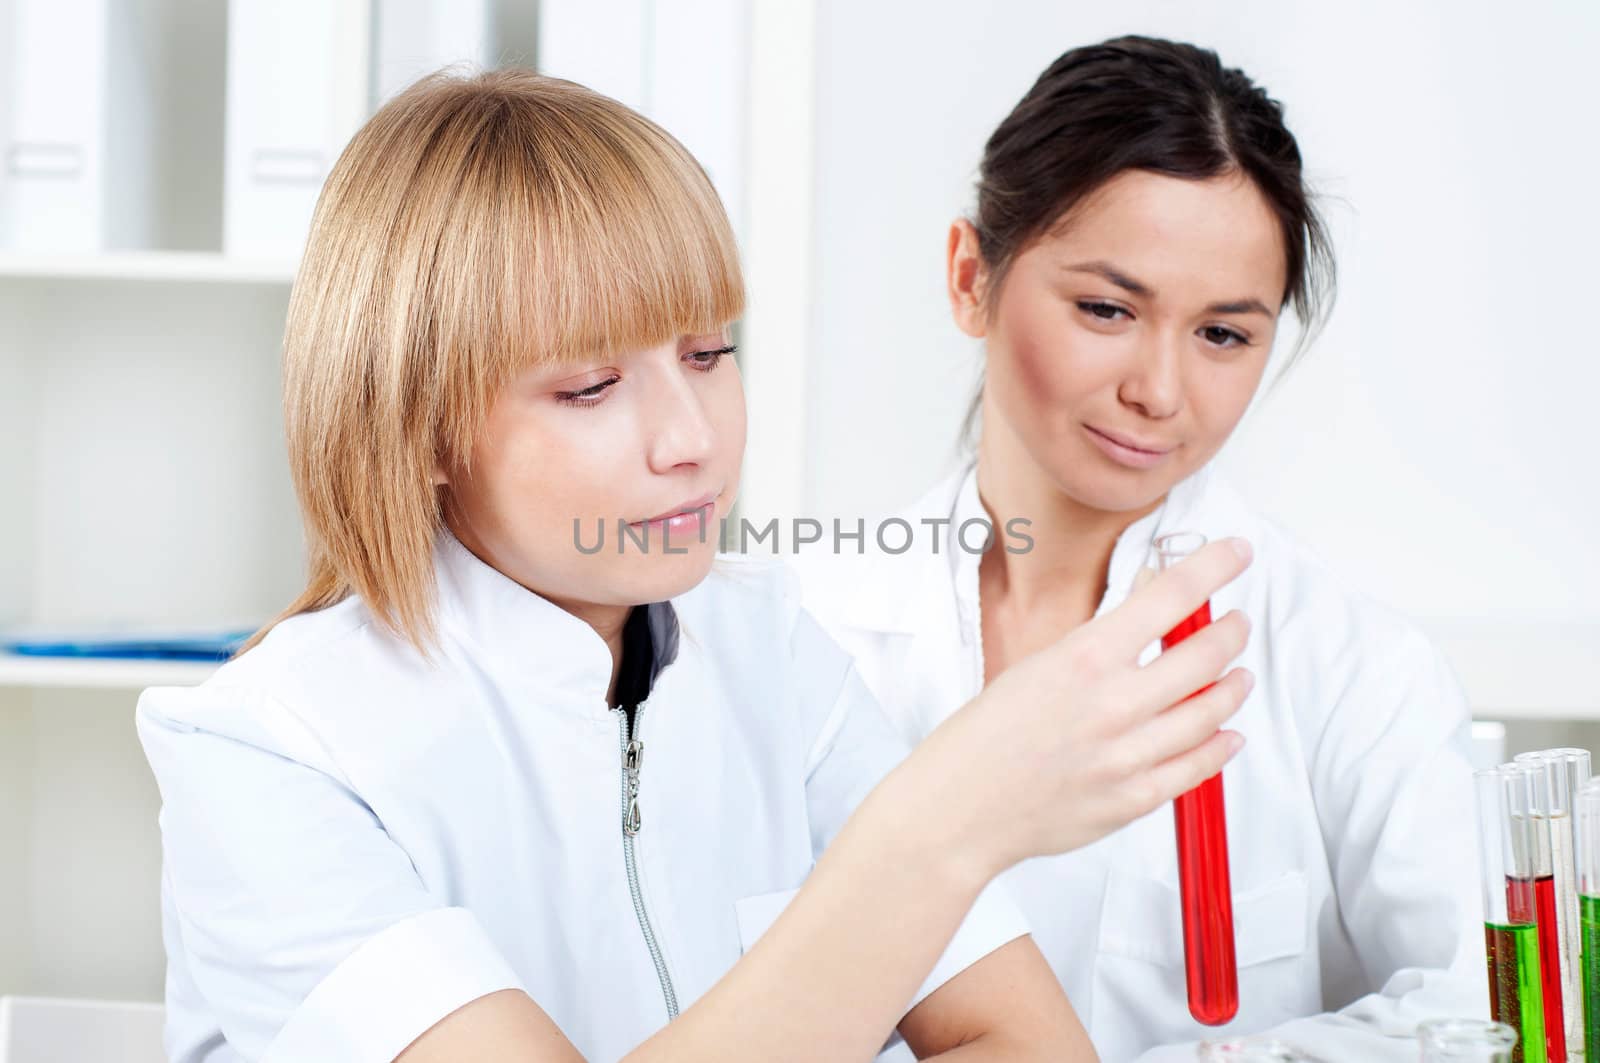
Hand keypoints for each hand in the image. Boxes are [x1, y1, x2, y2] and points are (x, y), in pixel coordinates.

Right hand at [909, 537, 1253, 879]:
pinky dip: (1220, 747)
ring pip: (1211, 712)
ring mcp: (1128, 754)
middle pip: (1206, 654)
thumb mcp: (1036, 666)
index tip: (1236, 553)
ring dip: (1233, 687)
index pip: (1170, 595)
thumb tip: (1149, 610)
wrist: (960, 807)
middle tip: (1237, 623)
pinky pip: (1197, 767)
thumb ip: (1098, 644)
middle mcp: (1114, 703)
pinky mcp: (1134, 798)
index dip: (1214, 566)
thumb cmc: (985, 736)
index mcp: (1085, 658)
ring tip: (1240, 676)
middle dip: (1231, 631)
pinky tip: (1228, 735)